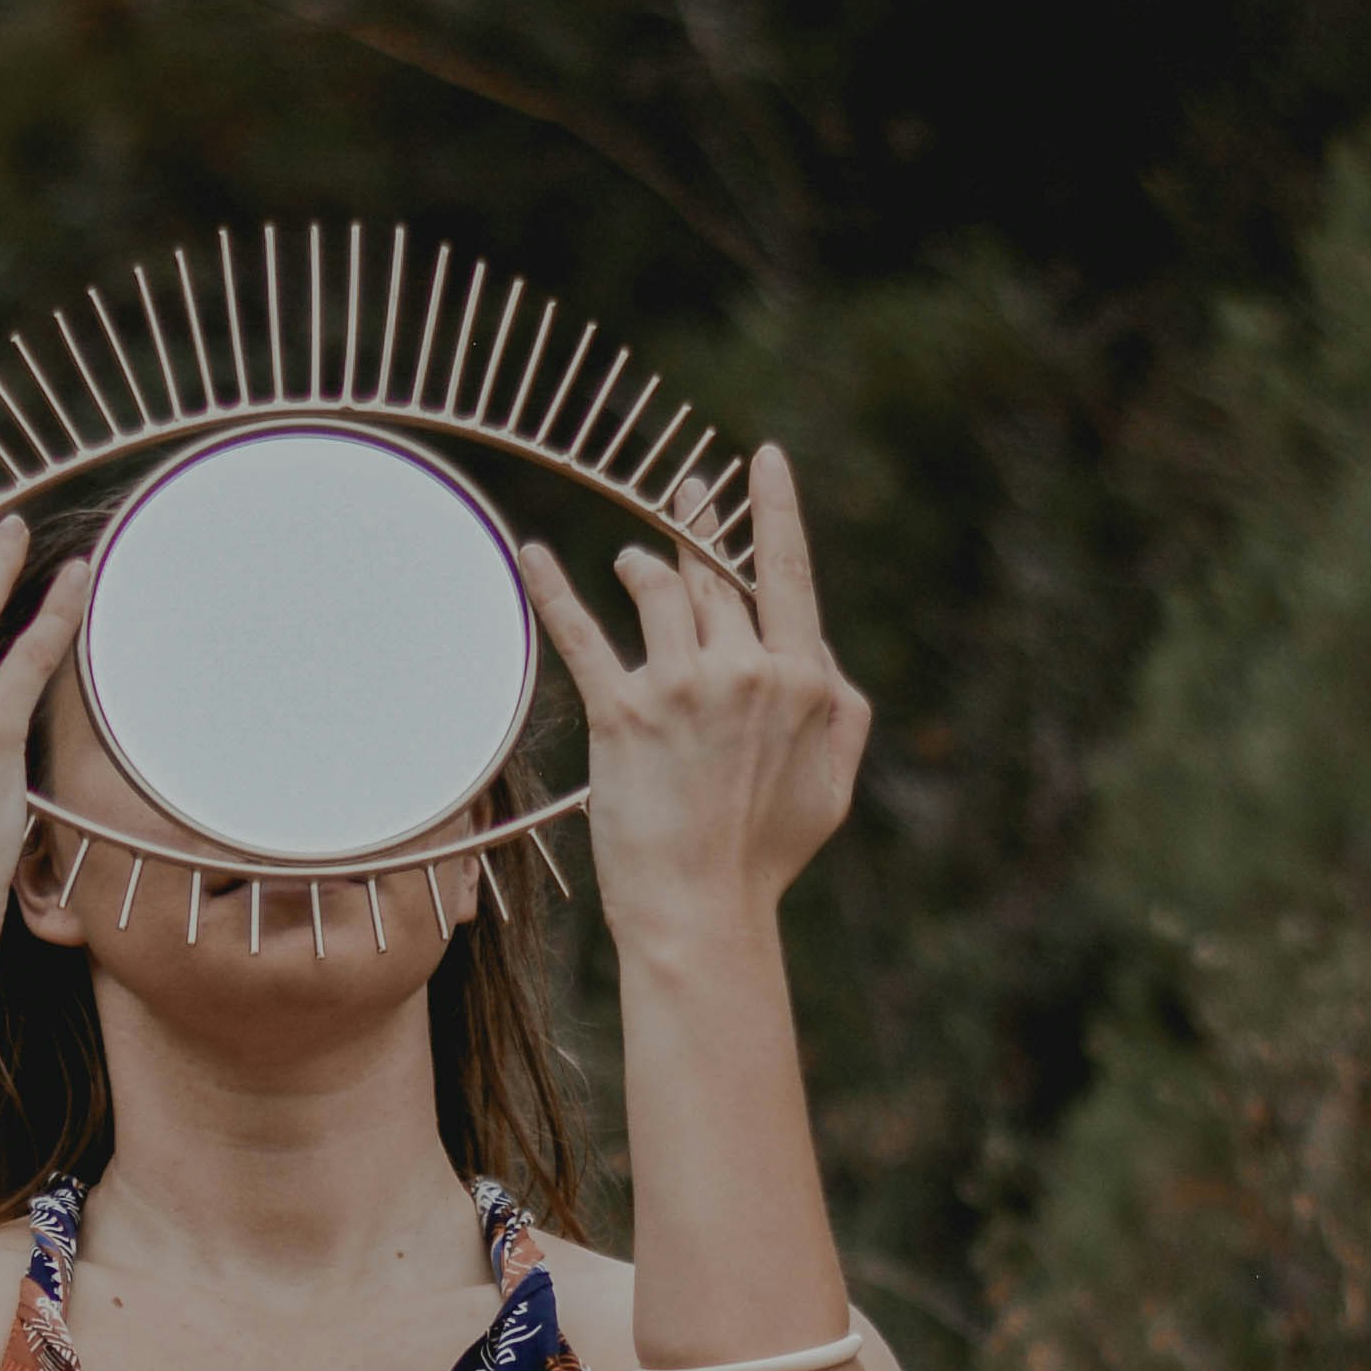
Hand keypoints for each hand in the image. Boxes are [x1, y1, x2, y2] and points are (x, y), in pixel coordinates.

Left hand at [519, 441, 870, 947]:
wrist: (703, 910)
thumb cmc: (768, 854)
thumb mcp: (833, 783)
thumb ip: (841, 709)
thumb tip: (819, 655)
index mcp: (801, 680)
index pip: (787, 573)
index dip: (773, 510)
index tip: (763, 460)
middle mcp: (744, 670)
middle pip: (716, 577)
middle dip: (697, 528)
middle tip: (684, 495)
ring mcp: (681, 688)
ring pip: (658, 589)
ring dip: (641, 564)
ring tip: (631, 562)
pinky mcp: (621, 714)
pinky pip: (580, 635)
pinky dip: (552, 588)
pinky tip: (529, 554)